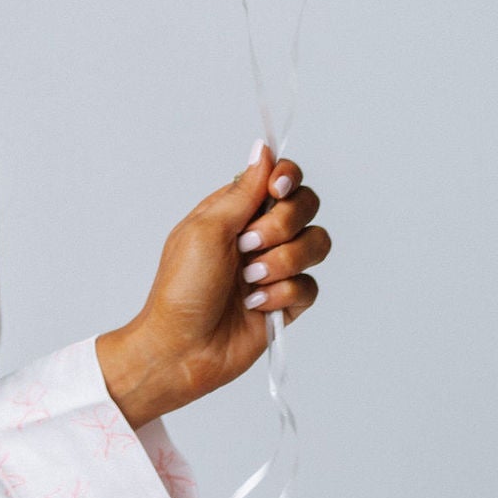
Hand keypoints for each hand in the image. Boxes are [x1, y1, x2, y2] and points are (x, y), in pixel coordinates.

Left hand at [95, 150, 330, 427]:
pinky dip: (282, 296)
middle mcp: (260, 234)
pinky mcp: (287, 302)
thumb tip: (263, 149)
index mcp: (236, 210)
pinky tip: (254, 306)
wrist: (181, 348)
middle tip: (247, 246)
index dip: (288, 179)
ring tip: (249, 281)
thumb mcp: (206, 230)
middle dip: (283, 226)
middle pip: (306, 207)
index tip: (277, 190)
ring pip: (316, 245)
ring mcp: (275, 268)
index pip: (281, 178)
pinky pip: (310, 287)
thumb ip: (243, 191)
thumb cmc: (182, 288)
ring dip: (283, 263)